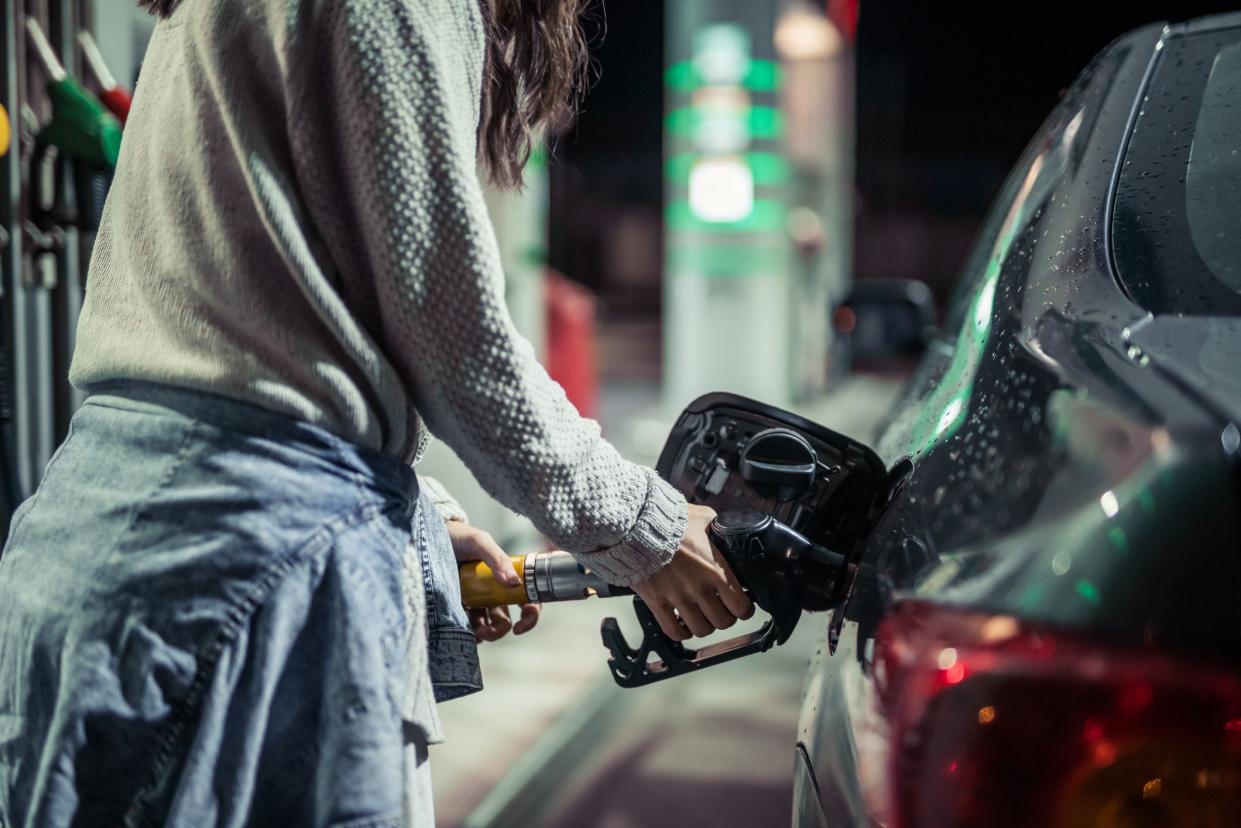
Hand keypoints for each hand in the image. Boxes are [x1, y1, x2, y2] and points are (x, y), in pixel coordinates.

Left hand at [446, 519, 540, 641]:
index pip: (526, 599)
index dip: (531, 615)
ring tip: (474, 631)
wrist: (427, 536)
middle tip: (487, 630)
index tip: (520, 625)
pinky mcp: (455, 608)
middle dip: (500, 630)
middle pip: (505, 620)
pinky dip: (467, 635)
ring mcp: (473, 601)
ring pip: (486, 627)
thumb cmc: (458, 536)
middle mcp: (491, 592)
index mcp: (504, 577)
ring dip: (485, 634)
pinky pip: (466, 628)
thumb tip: (514, 582)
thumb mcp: (479, 542)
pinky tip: (460, 630)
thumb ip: (497, 558)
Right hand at [630, 504, 753, 641]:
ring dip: (704, 625)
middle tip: (722, 610)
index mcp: (714, 569)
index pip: (740, 605)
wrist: (636, 525)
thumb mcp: (704, 518)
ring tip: (702, 616)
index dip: (744, 609)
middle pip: (722, 621)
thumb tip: (726, 530)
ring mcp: (677, 598)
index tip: (742, 606)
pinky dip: (681, 632)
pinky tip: (683, 624)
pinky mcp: (657, 602)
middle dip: (725, 617)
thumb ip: (718, 528)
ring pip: (701, 630)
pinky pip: (673, 630)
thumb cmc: (669, 520)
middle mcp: (698, 588)